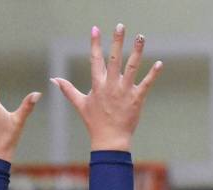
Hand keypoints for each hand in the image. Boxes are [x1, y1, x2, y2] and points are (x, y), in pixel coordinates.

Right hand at [52, 24, 162, 150]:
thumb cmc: (95, 122)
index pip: (95, 59)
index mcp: (98, 84)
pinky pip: (146, 84)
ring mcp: (124, 91)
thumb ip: (67, 89)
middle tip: (120, 26)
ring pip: (132, 67)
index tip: (95, 29)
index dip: (95, 43)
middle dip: (117, 41)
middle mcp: (111, 85)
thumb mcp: (80, 104)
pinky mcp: (136, 99)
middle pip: (114, 58)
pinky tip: (160, 63)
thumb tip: (53, 80)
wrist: (110, 140)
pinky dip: (153, 74)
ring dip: (137, 51)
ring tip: (141, 37)